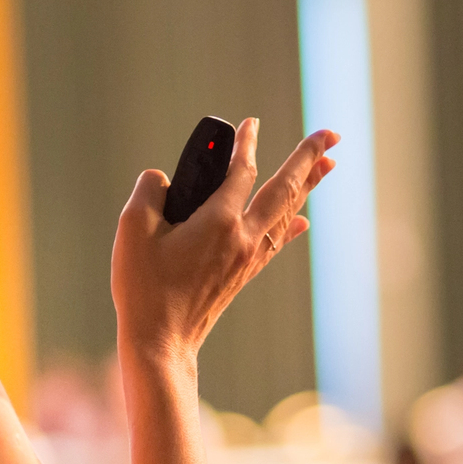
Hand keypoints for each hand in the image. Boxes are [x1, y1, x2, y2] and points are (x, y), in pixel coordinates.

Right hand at [112, 119, 337, 366]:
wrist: (161, 341)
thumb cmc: (144, 288)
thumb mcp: (131, 230)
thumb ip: (149, 191)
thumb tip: (163, 179)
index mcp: (218, 222)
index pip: (241, 171)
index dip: (246, 143)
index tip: (251, 123)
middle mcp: (243, 238)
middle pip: (284, 189)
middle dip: (308, 158)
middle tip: (331, 135)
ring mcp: (247, 258)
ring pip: (286, 213)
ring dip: (307, 185)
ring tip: (327, 163)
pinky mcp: (243, 275)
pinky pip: (276, 242)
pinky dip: (291, 224)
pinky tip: (302, 219)